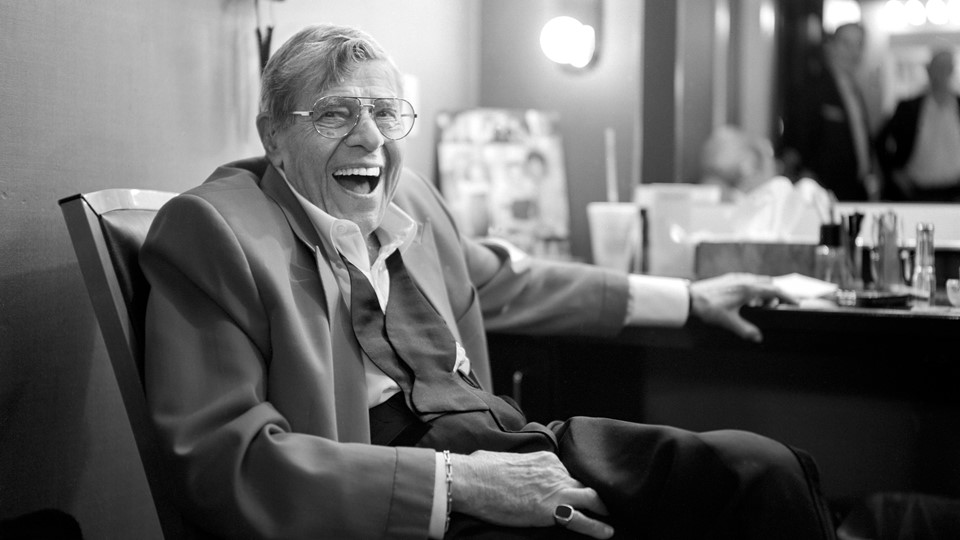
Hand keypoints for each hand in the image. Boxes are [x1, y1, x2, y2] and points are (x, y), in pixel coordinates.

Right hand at [450, 450, 613, 538]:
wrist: (473, 480)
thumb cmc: (481, 468)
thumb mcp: (505, 458)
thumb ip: (517, 464)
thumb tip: (506, 467)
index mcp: (545, 459)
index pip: (567, 471)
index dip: (572, 482)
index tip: (573, 490)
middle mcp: (556, 471)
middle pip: (582, 482)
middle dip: (593, 493)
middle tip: (600, 504)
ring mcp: (557, 489)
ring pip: (591, 497)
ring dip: (601, 508)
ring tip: (608, 518)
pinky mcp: (553, 509)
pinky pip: (583, 519)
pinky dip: (597, 527)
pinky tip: (607, 533)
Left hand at [688, 273, 796, 342]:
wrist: (689, 298)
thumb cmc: (708, 307)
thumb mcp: (729, 322)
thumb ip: (745, 330)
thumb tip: (758, 338)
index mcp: (748, 289)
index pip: (774, 291)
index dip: (787, 296)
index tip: (796, 302)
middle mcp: (744, 280)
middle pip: (768, 284)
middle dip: (775, 295)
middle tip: (773, 308)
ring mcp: (736, 277)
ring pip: (757, 281)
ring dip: (763, 292)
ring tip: (758, 306)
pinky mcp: (729, 278)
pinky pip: (747, 280)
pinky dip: (752, 289)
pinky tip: (745, 301)